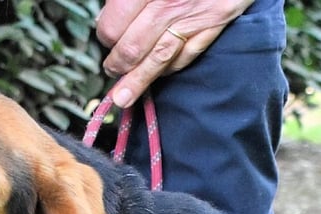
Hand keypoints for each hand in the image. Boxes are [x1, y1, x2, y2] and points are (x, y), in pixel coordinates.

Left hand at [96, 0, 252, 106]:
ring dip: (137, 81)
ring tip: (123, 97)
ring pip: (157, 60)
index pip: (113, 28)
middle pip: (131, 50)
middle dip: (117, 65)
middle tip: (111, 68)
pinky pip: (186, 55)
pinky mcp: (215, 22)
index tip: (105, 37)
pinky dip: (168, 68)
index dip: (105, 37)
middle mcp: (169, 4)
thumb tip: (107, 17)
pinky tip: (158, 74)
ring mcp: (193, 16)